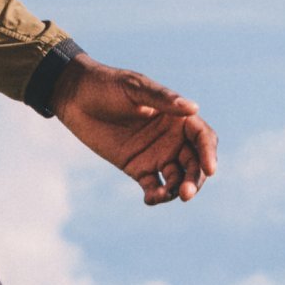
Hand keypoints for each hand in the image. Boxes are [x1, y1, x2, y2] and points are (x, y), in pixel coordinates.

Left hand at [50, 57, 215, 204]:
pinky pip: (154, 186)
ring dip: (177, 190)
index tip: (209, 169)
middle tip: (186, 194)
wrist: (74, 97)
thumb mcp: (134, 88)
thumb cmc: (106, 85)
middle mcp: (172, 138)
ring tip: (162, 196)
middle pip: (195, 163)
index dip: (209, 154)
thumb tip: (194, 108)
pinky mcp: (138, 168)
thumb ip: (163, 99)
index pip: (202, 138)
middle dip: (195, 179)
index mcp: (177, 117)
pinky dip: (156, 195)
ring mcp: (157, 154)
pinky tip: (150, 199)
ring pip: (178, 178)